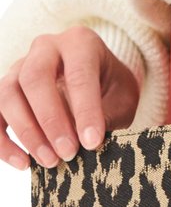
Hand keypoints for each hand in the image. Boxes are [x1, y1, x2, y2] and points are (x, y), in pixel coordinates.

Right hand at [0, 26, 139, 170]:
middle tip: (68, 153)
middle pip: (34, 78)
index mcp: (80, 43)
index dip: (84, 110)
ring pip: (8, 94)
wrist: (99, 80)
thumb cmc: (112, 88)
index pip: (78, 74)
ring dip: (27, 132)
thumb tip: (87, 141)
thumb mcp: (123, 99)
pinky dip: (3, 140)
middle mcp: (45, 48)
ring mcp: (20, 66)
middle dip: (50, 120)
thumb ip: (107, 115)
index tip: (92, 143)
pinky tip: (22, 164)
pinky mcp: (6, 89)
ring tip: (50, 162)